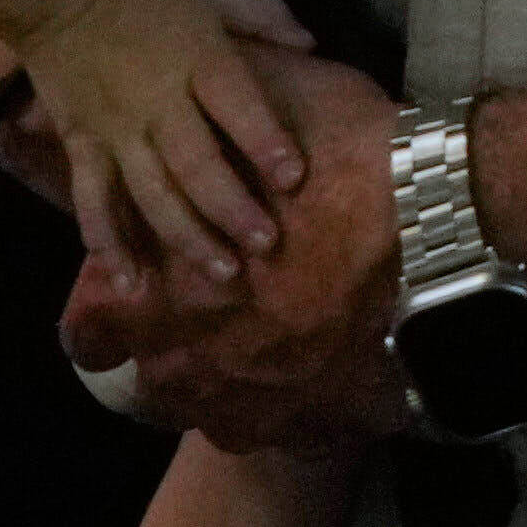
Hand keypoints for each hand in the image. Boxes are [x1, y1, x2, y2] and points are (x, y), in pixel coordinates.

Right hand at [12, 0, 326, 293]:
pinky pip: (94, 201)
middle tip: (264, 246)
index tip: (293, 179)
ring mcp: (117, 131)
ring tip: (221, 274)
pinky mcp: (82, 146)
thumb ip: (262, 14)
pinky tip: (128, 283)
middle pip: (197, 165)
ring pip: (152, 195)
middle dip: (232, 209)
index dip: (265, 143)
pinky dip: (108, 243)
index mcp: (197, 59)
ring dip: (186, 237)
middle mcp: (158, 103)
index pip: (237, 106)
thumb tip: (312, 44)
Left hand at [51, 44, 414, 451]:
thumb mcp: (255, 110)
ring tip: (290, 340)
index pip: (88, 330)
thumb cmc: (335, 162)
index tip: (150, 283)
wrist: (439, 227)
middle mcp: (184, 372)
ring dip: (245, 385)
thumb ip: (191, 122)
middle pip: (157, 383)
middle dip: (186, 351)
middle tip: (234, 307)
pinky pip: (300, 431)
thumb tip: (153, 96)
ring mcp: (249, 414)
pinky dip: (312, 403)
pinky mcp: (315, 431)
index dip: (114, 304)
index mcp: (146, 302)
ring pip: (223, 417)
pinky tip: (340, 362)